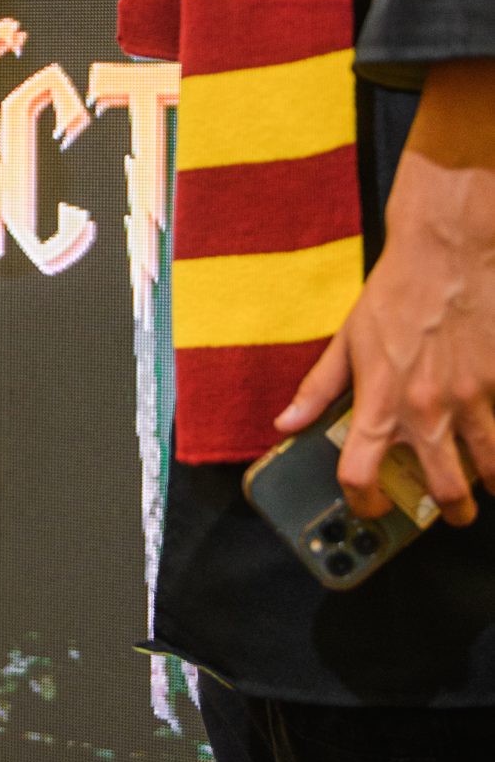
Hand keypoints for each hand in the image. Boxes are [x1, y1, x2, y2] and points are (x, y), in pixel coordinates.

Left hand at [277, 64, 494, 526]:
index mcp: (383, 400)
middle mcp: (431, 409)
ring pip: (494, 470)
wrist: (450, 249)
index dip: (364, 502)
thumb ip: (318, 389)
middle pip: (447, 491)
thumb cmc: (397, 291)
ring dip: (490, 482)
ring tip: (486, 479)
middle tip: (452, 509)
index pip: (362, 473)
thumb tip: (287, 424)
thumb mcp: (348, 339)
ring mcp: (476, 399)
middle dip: (451, 511)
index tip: (371, 506)